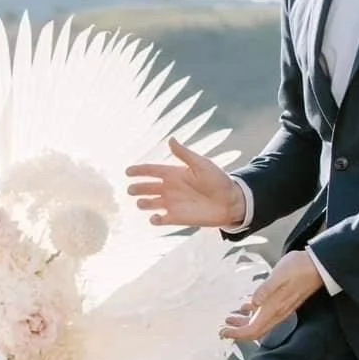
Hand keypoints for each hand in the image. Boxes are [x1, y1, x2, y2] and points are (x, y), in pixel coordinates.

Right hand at [125, 137, 248, 229]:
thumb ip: (184, 154)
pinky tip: (155, 218)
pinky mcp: (177, 218)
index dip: (139, 170)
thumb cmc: (218, 181)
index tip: (127, 171)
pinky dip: (154, 220)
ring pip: (150, 203)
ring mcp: (172, 204)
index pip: (152, 171)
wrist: (231, 202)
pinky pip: (160, 220)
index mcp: (174, 173)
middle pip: (147, 187)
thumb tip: (170, 139)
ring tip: (141, 203)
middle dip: (137, 188)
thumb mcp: (202, 164)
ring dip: (143, 203)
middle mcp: (170, 188)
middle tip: (130, 190)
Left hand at [222, 251, 323, 342]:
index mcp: (274, 308)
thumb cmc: (299, 267)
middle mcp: (278, 313)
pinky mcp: (283, 303)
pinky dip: (253, 314)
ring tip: (230, 318)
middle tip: (222, 328)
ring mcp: (281, 309)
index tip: (222, 332)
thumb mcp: (279, 275)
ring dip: (244, 323)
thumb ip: (265, 290)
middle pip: (255, 330)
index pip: (253, 330)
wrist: (319, 265)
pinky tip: (246, 307)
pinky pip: (265, 315)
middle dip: (238, 331)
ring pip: (259, 324)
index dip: (237, 334)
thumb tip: (252, 303)